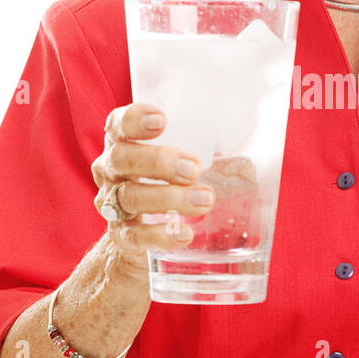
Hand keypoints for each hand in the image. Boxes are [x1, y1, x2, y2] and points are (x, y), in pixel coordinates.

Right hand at [91, 103, 214, 278]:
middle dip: (158, 161)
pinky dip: (161, 235)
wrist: (141, 239)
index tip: (161, 120)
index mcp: (124, 143)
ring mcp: (112, 204)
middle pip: (122, 158)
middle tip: (194, 169)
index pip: (118, 124)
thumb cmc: (170, 186)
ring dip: (168, 197)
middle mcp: (111, 170)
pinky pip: (136, 236)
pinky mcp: (121, 236)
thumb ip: (212, 159)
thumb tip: (247, 166)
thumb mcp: (185, 166)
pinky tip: (185, 234)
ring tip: (203, 200)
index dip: (135, 119)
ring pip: (130, 197)